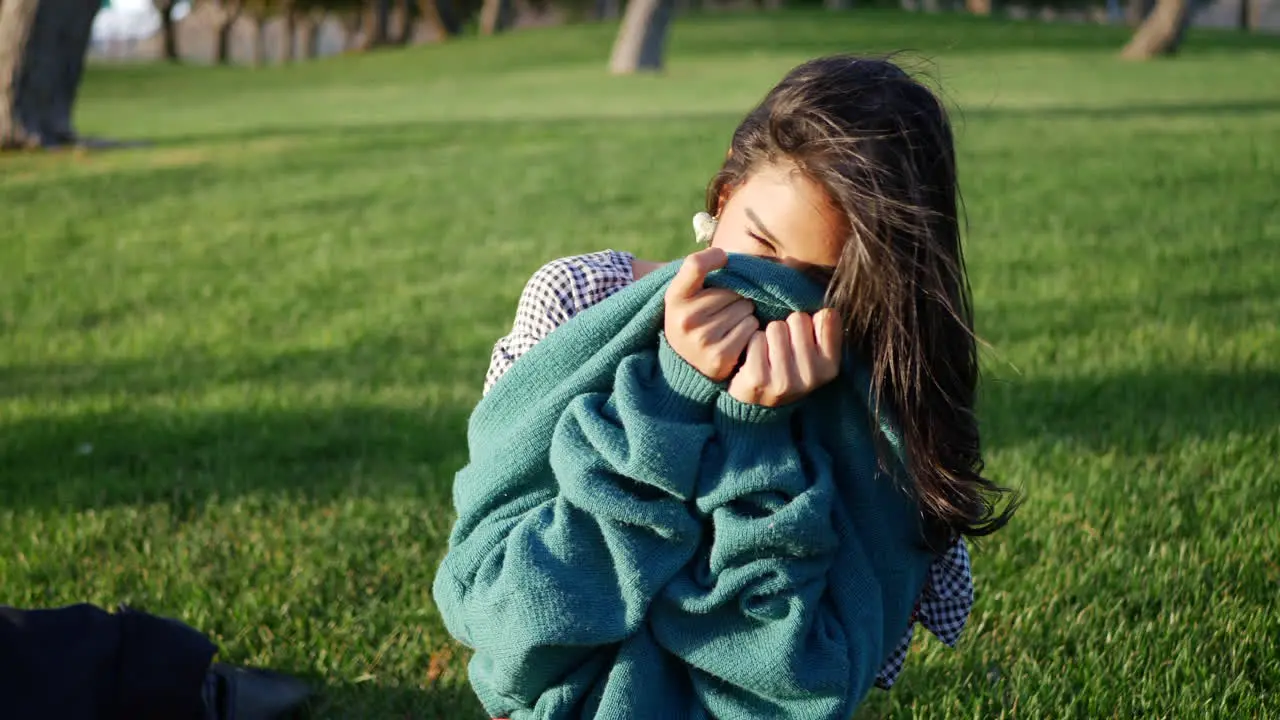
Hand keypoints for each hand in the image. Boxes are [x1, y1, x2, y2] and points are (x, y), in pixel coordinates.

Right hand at [663, 247, 758, 381]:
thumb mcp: (685, 291)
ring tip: (729, 324)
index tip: (722, 259)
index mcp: (675, 298)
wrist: (687, 361)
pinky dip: (750, 330)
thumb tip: (725, 256)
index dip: (713, 257)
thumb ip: (699, 267)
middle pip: (733, 290)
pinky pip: (751, 328)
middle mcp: (686, 319)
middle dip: (736, 297)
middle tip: (724, 308)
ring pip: (745, 309)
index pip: (695, 264)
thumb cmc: (693, 316)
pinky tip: (735, 337)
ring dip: (745, 314)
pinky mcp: (720, 356)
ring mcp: (702, 340)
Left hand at [728, 309, 842, 406]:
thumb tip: (826, 311)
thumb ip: (825, 332)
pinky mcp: (758, 379)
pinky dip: (753, 343)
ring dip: (769, 334)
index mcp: (830, 367)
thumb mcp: (816, 356)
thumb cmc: (789, 369)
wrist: (758, 403)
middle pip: (799, 318)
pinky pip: (756, 338)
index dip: (811, 321)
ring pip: (776, 327)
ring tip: (769, 352)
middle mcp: (811, 376)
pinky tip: (755, 359)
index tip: (804, 337)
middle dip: (788, 327)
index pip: (826, 317)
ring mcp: (784, 380)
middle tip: (783, 346)